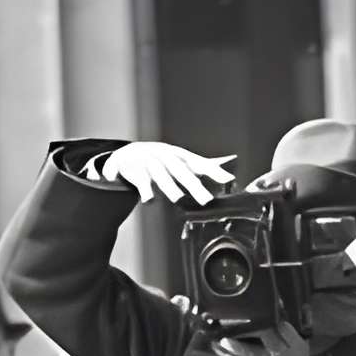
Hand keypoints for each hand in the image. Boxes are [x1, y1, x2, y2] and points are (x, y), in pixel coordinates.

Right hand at [93, 140, 239, 208]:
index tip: (228, 180)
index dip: (213, 171)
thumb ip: (203, 164)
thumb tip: (229, 161)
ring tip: (178, 199)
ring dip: (169, 187)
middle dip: (193, 184)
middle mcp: (165, 156)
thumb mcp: (181, 160)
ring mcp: (148, 161)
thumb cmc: (160, 160)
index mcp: (179, 155)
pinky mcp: (132, 169)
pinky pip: (140, 181)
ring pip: (161, 175)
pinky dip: (145, 190)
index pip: (198, 163)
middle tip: (206, 200)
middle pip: (181, 171)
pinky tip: (149, 201)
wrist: (125, 155)